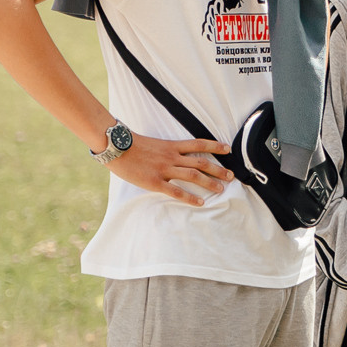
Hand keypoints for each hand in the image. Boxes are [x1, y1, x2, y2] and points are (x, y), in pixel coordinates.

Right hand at [110, 133, 231, 204]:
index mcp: (172, 145)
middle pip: (201, 162)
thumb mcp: (154, 143)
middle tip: (231, 176)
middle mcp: (172, 157)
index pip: (198, 144)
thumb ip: (166, 149)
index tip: (228, 149)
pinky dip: (190, 197)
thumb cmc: (131, 145)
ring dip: (209, 183)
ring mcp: (164, 169)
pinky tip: (200, 203)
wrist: (115, 147)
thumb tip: (176, 155)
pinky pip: (176, 191)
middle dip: (218, 169)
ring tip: (221, 189)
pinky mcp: (155, 181)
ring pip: (193, 176)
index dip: (215, 146)